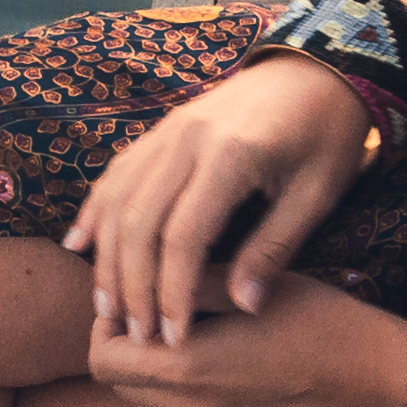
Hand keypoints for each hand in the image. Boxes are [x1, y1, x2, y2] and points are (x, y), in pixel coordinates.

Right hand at [63, 53, 372, 345]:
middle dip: (132, 287)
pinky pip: (117, 173)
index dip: (173, 293)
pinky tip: (79, 246)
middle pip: (139, 222)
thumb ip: (275, 248)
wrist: (318, 68)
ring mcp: (168, 129)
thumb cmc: (328, 134)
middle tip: (136, 336)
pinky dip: (95, 212)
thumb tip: (242, 308)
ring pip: (118, 199)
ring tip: (106, 310)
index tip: (174, 338)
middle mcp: (187, 138)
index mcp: (231, 155)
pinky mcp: (162, 128)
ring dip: (107, 259)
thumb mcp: (317, 193)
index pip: (184, 237)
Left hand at [87, 269, 406, 406]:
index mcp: (186, 367)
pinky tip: (203, 375)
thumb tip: (138, 278)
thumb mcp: (245, 283)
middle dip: (122, 349)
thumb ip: (182, 285)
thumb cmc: (315, 317)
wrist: (371, 375)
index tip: (131, 299)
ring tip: (175, 347)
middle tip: (150, 317)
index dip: (106, 325)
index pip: (103, 357)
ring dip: (144, 381)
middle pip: (116, 386)